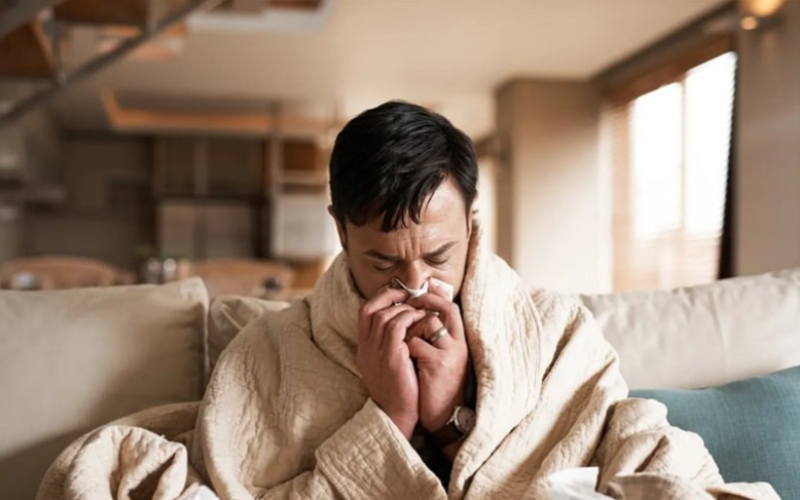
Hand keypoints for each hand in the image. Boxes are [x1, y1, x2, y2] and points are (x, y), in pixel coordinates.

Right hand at [357, 287, 426, 438]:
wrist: (397, 416)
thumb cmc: (399, 391)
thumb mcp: (388, 365)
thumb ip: (390, 345)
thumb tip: (404, 324)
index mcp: (364, 349)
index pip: (364, 312)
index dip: (380, 298)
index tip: (398, 294)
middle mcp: (365, 348)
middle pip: (371, 309)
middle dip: (391, 297)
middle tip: (410, 295)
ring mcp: (375, 352)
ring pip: (384, 315)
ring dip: (404, 307)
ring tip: (419, 308)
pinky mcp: (390, 357)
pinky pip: (397, 326)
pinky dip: (409, 317)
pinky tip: (422, 319)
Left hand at [405, 281, 468, 432]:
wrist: (443, 416)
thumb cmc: (437, 386)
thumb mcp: (442, 359)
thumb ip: (435, 338)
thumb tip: (420, 316)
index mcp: (459, 341)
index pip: (451, 307)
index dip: (434, 298)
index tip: (416, 297)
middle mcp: (458, 343)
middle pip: (445, 309)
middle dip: (422, 306)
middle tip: (405, 309)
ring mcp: (449, 352)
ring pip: (426, 323)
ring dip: (409, 330)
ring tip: (403, 344)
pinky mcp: (438, 363)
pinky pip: (414, 343)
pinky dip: (405, 348)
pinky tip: (403, 358)